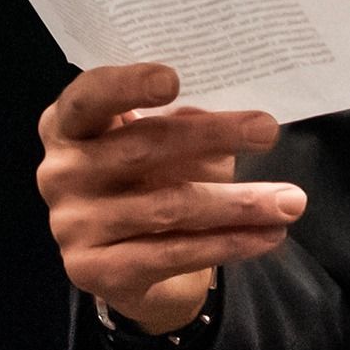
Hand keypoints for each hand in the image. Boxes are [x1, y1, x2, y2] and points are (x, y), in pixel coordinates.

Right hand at [35, 64, 305, 333]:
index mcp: (68, 124)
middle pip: (143, 147)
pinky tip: (268, 236)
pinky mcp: (93, 270)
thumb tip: (244, 124)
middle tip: (269, 131)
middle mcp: (59, 172)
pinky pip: (173, 253)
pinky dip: (228, 243)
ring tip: (290, 201)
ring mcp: (71, 224)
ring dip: (239, 203)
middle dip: (214, 136)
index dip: (127, 86)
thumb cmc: (147, 174)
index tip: (172, 79)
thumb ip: (185, 125)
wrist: (125, 257)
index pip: (90, 96)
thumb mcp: (162, 140)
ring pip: (169, 207)